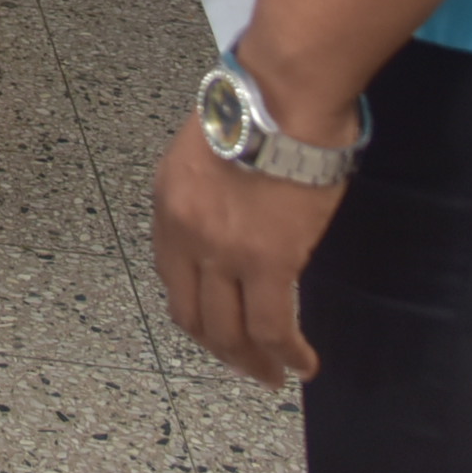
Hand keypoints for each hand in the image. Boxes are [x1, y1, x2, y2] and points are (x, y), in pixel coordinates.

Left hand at [151, 115, 343, 386]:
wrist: (282, 94)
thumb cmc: (256, 104)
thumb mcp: (207, 147)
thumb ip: (210, 188)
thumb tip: (234, 210)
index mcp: (168, 203)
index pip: (172, 275)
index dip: (194, 308)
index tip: (214, 324)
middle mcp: (185, 233)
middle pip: (193, 314)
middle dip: (218, 348)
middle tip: (244, 365)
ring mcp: (223, 252)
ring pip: (229, 331)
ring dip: (251, 362)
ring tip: (273, 377)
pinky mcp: (268, 261)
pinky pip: (273, 326)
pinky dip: (287, 354)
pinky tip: (303, 364)